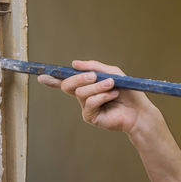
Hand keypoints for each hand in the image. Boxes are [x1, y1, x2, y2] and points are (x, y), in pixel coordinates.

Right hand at [38, 60, 154, 133]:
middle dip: (79, 78)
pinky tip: (112, 95)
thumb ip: (94, 66)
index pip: (66, 81)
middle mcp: (83, 96)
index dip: (52, 79)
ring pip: (81, 93)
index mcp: (86, 85)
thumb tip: (74, 63)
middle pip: (68, 85)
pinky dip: (102, 96)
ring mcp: (86, 107)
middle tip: (94, 76)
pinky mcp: (90, 117)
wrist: (138, 109)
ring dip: (97, 87)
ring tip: (112, 85)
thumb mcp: (112, 72)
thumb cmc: (127, 91)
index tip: (42, 75)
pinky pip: (89, 103)